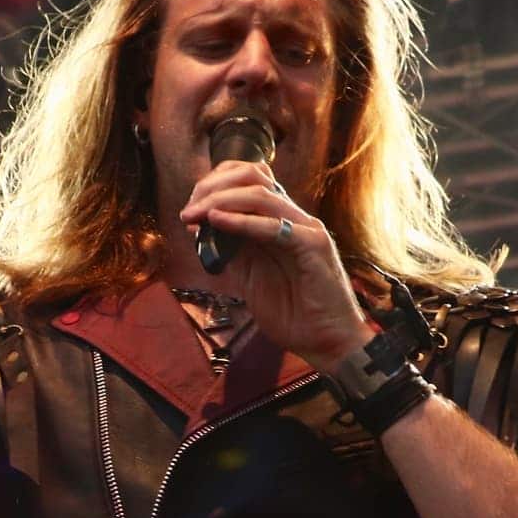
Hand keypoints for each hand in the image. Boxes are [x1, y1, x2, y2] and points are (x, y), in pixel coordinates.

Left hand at [178, 160, 371, 368]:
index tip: (190, 210)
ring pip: (261, 194)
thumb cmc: (293, 313)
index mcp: (282, 221)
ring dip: (220, 200)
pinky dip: (241, 222)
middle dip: (213, 187)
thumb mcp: (250, 277)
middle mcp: (295, 218)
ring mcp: (307, 228)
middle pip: (253, 176)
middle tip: (189, 212)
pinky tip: (216, 222)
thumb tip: (200, 229)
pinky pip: (274, 226)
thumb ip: (231, 251)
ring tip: (195, 215)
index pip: (250, 179)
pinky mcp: (314, 246)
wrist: (327, 342)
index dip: (215, 185)